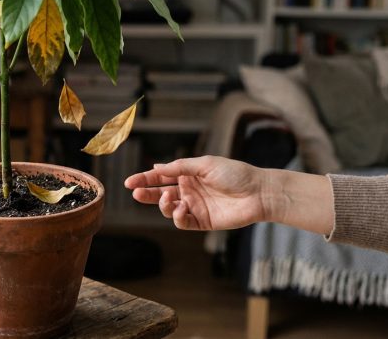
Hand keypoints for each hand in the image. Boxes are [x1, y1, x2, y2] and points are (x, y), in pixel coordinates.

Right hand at [124, 156, 268, 230]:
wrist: (258, 193)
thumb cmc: (234, 173)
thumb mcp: (204, 164)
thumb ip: (179, 167)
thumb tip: (156, 167)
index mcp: (188, 175)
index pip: (161, 177)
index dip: (144, 179)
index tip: (129, 183)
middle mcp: (189, 191)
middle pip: (160, 194)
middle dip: (147, 194)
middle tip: (136, 193)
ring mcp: (195, 207)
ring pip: (169, 209)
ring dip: (163, 205)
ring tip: (167, 199)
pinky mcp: (202, 222)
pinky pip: (182, 221)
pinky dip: (177, 216)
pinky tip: (181, 209)